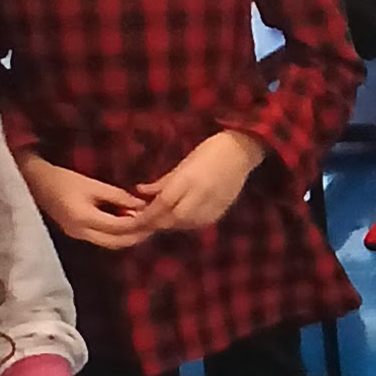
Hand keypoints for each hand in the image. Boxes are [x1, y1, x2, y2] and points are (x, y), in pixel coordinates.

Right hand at [20, 157, 148, 250]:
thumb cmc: (62, 179)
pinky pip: (102, 240)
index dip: (139, 224)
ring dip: (128, 238)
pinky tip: (127, 225)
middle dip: (137, 236)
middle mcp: (80, 232)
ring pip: (110, 244)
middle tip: (155, 225)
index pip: (119, 228)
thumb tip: (142, 205)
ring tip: (145, 226)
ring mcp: (77, 235)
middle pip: (117, 242)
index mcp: (84, 218)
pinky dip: (117, 235)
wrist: (35, 182)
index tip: (155, 217)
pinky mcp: (76, 234)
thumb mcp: (92, 184)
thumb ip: (118, 196)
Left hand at [136, 130, 266, 232]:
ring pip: (186, 224)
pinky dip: (187, 224)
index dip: (146, 215)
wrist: (241, 151)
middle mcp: (200, 195)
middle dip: (157, 223)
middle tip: (145, 221)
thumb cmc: (209, 150)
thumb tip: (141, 192)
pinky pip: (200, 223)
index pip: (162, 204)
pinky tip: (181, 219)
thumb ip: (163, 182)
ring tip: (161, 220)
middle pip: (173, 219)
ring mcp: (213, 204)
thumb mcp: (183, 164)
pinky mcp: (222, 210)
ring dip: (171, 224)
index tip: (134, 220)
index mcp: (188, 180)